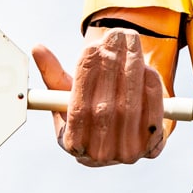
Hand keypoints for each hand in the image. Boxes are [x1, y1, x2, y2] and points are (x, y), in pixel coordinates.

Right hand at [30, 29, 166, 165]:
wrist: (124, 132)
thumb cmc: (90, 108)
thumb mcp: (68, 94)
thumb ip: (53, 74)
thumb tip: (38, 49)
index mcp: (72, 143)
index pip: (78, 108)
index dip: (85, 75)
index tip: (92, 47)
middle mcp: (99, 155)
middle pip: (105, 107)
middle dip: (112, 66)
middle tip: (116, 36)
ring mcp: (126, 154)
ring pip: (130, 107)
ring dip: (133, 70)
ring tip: (132, 43)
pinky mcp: (152, 148)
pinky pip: (154, 113)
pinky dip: (151, 87)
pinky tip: (147, 66)